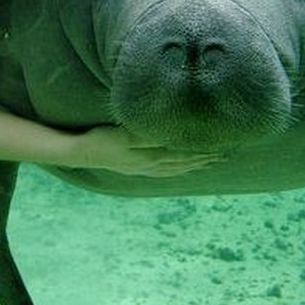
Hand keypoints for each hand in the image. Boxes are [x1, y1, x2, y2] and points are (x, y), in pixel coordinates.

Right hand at [72, 125, 221, 176]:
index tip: (220, 147)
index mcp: (150, 155)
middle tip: (223, 156)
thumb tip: (171, 133)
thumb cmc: (102, 140)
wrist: (81, 153)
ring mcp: (143, 168)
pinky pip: (162, 171)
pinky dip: (176, 170)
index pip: (183, 153)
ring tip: (208, 163)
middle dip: (203, 158)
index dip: (202, 150)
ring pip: (174, 168)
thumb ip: (148, 134)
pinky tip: (180, 169)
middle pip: (182, 162)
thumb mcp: (125, 134)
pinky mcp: (135, 168)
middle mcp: (150, 164)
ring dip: (192, 165)